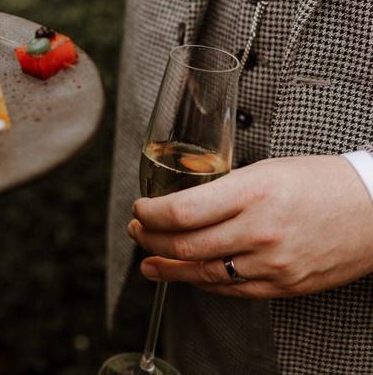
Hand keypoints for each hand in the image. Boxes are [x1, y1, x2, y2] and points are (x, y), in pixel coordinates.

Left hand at [129, 155, 372, 297]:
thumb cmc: (321, 181)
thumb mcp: (266, 169)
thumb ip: (225, 188)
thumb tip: (187, 201)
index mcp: (252, 191)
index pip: (181, 211)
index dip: (149, 214)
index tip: (139, 208)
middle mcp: (259, 230)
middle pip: (185, 245)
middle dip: (150, 239)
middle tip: (137, 232)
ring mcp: (272, 264)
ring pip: (203, 273)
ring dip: (169, 268)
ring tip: (150, 261)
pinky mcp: (284, 286)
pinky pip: (232, 289)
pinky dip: (203, 281)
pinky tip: (188, 273)